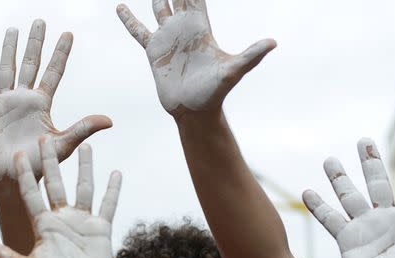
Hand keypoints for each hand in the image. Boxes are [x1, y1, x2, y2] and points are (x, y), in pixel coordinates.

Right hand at [0, 19, 111, 186]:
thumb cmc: (39, 166)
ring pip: (6, 70)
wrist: (12, 179)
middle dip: (36, 43)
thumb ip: (83, 129)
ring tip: (12, 30)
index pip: (53, 72)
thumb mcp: (62, 145)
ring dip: (8, 50)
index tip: (68, 34)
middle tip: (40, 21)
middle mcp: (23, 100)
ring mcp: (3, 104)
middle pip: (31, 64)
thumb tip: (110, 120)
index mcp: (42, 105)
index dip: (61, 53)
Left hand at [0, 137, 121, 257]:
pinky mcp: (101, 229)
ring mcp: (82, 222)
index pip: (31, 194)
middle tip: (45, 136)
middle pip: (55, 183)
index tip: (18, 154)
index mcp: (42, 225)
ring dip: (84, 167)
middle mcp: (61, 219)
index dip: (25, 175)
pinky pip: (108, 204)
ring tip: (84, 146)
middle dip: (51, 161)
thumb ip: (4, 256)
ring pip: (84, 187)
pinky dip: (112, 189)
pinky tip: (115, 172)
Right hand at [116, 0, 275, 113]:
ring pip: (159, 9)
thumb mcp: (234, 70)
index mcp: (201, 28)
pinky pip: (138, 31)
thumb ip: (251, 55)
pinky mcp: (153, 52)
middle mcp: (183, 29)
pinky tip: (121, 8)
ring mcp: (167, 39)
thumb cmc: (215, 92)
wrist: (194, 110)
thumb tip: (273, 43)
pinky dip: (129, 19)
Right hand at [303, 138, 394, 257]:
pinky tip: (308, 193)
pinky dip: (319, 206)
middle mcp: (387, 220)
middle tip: (364, 141)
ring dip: (341, 178)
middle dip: (370, 163)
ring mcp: (366, 229)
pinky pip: (331, 220)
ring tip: (330, 160)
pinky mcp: (348, 242)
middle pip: (378, 183)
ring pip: (351, 196)